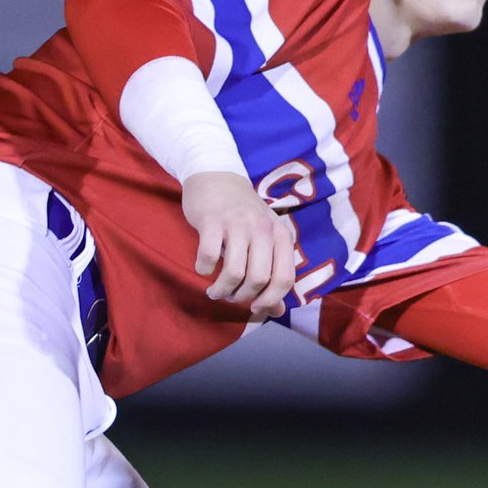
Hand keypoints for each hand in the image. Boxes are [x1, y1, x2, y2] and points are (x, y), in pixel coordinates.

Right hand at [181, 171, 294, 317]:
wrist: (216, 175)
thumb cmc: (242, 214)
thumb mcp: (264, 239)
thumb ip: (272, 274)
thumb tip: (275, 312)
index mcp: (280, 235)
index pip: (285, 279)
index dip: (270, 300)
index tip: (255, 307)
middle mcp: (263, 228)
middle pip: (259, 279)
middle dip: (243, 297)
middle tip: (231, 296)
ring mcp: (238, 223)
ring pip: (235, 273)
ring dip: (222, 290)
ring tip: (216, 291)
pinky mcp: (212, 220)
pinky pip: (210, 257)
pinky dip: (204, 270)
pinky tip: (203, 268)